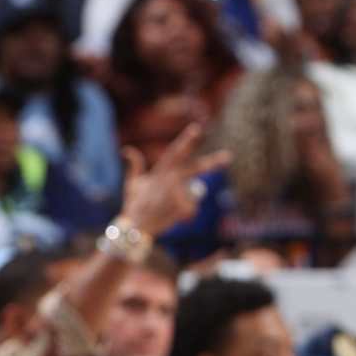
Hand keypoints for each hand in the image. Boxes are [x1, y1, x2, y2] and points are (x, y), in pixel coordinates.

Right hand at [121, 118, 227, 237]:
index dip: (186, 140)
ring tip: (166, 209)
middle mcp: (171, 179)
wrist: (136, 227)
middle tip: (228, 156)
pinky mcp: (184, 208)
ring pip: (192, 195)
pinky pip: (192, 209)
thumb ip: (135, 165)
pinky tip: (172, 217)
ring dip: (184, 203)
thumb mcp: (133, 183)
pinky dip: (185, 215)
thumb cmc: (134, 204)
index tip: (197, 128)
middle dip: (213, 162)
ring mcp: (178, 193)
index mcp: (160, 171)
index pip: (175, 152)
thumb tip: (126, 149)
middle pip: (197, 168)